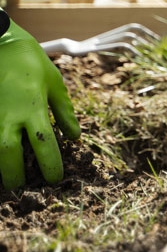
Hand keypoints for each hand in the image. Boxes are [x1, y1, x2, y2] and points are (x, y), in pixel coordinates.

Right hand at [0, 15, 79, 189]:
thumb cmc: (31, 62)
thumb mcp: (55, 84)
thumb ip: (64, 112)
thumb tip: (75, 137)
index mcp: (32, 108)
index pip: (44, 144)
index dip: (50, 165)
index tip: (55, 179)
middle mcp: (8, 115)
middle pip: (8, 155)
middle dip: (13, 176)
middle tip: (21, 189)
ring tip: (5, 181)